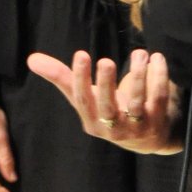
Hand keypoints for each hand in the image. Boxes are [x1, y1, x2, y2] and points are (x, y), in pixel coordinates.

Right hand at [26, 46, 182, 153]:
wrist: (145, 138)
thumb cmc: (108, 111)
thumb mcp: (85, 98)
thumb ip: (61, 78)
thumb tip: (31, 59)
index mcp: (91, 122)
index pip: (83, 101)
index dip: (80, 79)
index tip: (81, 55)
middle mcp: (113, 129)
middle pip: (108, 107)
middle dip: (107, 84)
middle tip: (105, 61)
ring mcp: (137, 127)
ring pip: (138, 103)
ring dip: (139, 77)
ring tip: (139, 54)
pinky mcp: (158, 121)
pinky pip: (159, 98)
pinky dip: (159, 77)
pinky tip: (156, 58)